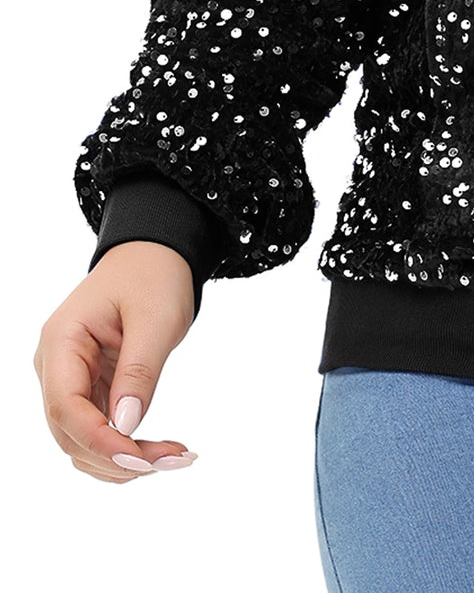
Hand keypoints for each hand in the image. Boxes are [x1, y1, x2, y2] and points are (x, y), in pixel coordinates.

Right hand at [34, 243, 199, 481]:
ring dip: (124, 459)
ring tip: (176, 456)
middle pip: (71, 432)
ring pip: (83, 441)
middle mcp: (56, 365)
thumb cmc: (154, 274)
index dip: (98, 440)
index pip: (65, 407)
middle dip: (119, 456)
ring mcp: (70, 379)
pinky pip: (98, 430)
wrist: (155, 253)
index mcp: (61, 341)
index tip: (140, 458)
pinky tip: (161, 451)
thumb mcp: (155, 318)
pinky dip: (126, 446)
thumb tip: (126, 426)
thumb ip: (139, 371)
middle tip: (175, 459)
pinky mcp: (89, 388)